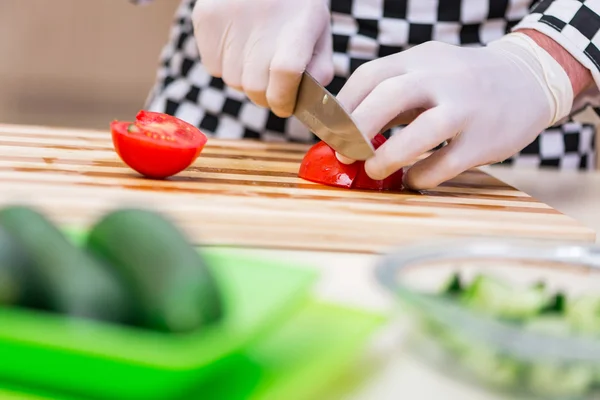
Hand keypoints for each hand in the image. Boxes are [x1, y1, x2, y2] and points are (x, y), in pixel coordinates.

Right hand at [192, 0, 333, 116]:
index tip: (285, 105)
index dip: (283, 98)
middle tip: (272, 84)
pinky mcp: (206, 18)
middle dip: (265, 95)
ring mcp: (229, 17)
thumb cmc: (296, 8)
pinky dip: (226, 67)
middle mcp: (261, 18)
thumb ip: (319, 70)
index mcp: (298, 22)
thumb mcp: (319, 32)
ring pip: (232, 81)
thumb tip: (302, 101)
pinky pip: (213, 68)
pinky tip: (238, 46)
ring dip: (245, 80)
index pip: (286, 73)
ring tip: (256, 56)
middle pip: (255, 86)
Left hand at [336, 33, 573, 189]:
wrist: (528, 79)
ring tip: (372, 169)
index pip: (369, 76)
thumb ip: (392, 92)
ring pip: (422, 132)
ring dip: (388, 155)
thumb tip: (345, 129)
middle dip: (356, 129)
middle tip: (343, 153)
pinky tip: (412, 179)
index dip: (342, 107)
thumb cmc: (462, 81)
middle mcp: (443, 77)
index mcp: (420, 58)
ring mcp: (467, 108)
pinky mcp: (485, 139)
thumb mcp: (428, 70)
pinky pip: (446, 163)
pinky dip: (421, 176)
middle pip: (389, 96)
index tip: (330, 131)